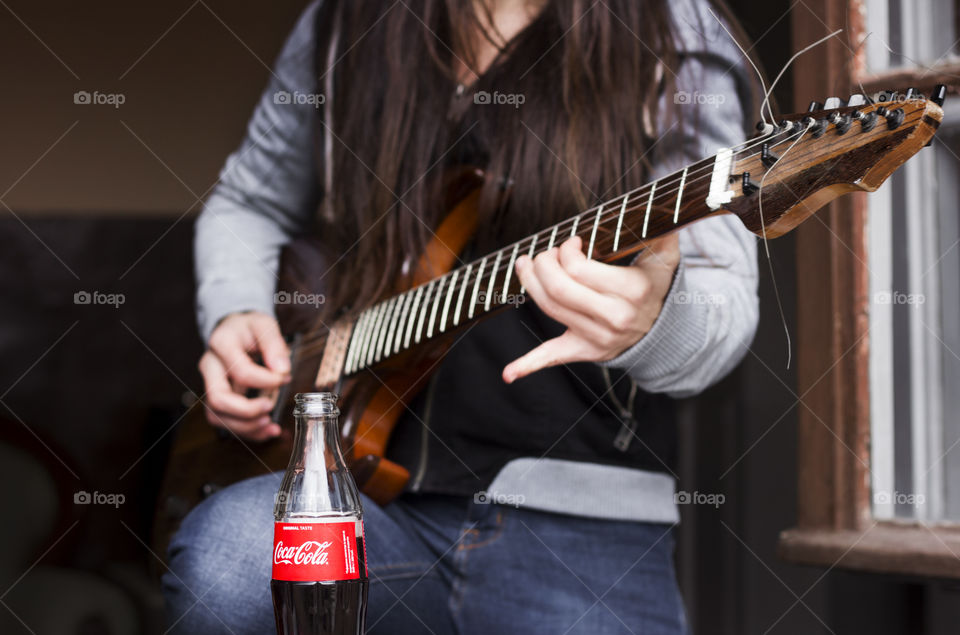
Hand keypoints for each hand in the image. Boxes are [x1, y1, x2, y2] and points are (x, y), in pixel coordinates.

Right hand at [198, 312, 290, 439]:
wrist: (234, 329)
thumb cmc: (249, 327)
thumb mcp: (264, 324)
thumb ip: (274, 345)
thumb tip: (282, 370)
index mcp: (221, 344)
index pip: (240, 370)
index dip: (264, 380)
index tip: (284, 378)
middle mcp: (210, 366)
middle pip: (218, 398)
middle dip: (246, 411)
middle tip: (270, 408)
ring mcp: (211, 384)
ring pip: (217, 415)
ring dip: (245, 427)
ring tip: (270, 426)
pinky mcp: (218, 397)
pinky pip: (225, 421)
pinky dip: (246, 430)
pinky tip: (266, 430)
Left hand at [503, 234, 679, 382]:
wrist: (664, 329)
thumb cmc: (656, 285)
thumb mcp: (665, 257)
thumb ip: (660, 229)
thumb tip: (654, 203)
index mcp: (632, 291)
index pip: (579, 268)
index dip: (566, 250)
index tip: (572, 241)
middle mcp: (613, 317)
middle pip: (558, 287)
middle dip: (543, 262)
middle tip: (545, 253)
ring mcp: (597, 337)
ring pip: (548, 307)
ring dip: (529, 282)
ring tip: (525, 265)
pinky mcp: (584, 350)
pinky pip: (553, 358)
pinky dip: (528, 366)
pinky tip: (508, 373)